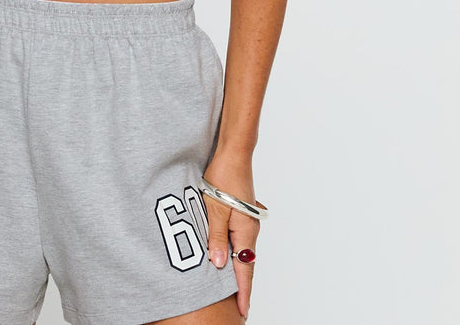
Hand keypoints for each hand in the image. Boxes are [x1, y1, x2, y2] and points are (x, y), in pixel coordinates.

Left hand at [200, 154, 264, 320]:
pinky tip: (228, 256)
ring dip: (238, 269)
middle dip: (243, 286)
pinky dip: (235, 252)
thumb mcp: (214, 209)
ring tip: (234, 288)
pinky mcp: (241, 212)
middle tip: (239, 307)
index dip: (242, 291)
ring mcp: (246, 220)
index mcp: (245, 231)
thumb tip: (217, 264)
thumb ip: (216, 237)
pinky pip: (239, 239)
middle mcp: (249, 228)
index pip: (245, 269)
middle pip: (246, 263)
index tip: (242, 310)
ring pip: (242, 251)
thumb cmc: (224, 177)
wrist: (233, 154)